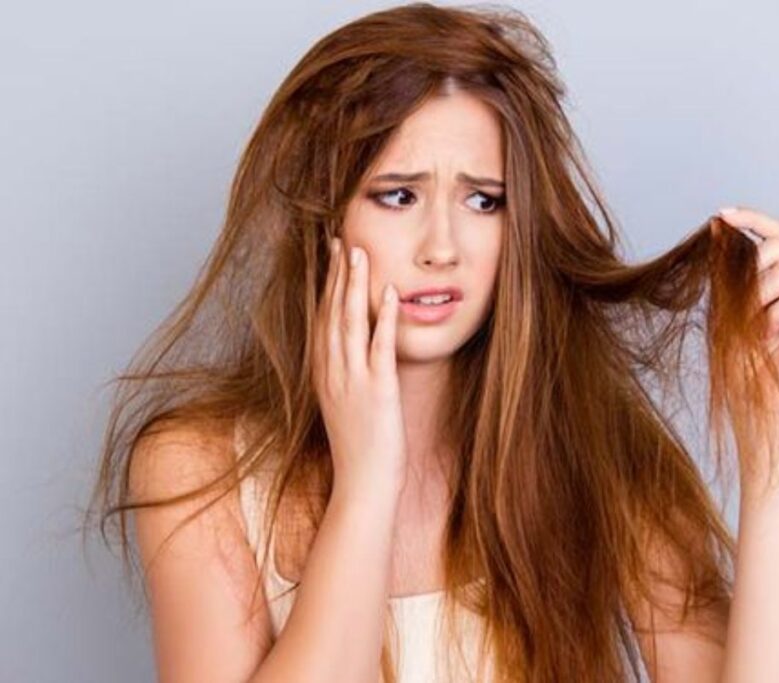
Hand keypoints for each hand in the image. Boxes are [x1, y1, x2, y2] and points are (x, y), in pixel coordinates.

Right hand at [311, 237, 407, 502]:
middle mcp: (333, 372)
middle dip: (336, 273)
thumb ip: (345, 375)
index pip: (322, 319)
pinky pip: (380, 349)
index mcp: (324, 374)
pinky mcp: (379, 392)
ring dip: (354, 286)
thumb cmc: (359, 448)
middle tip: (340, 238)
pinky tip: (389, 294)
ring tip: (359, 252)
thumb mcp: (344, 404)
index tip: (331, 255)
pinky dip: (384, 319)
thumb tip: (351, 352)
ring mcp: (353, 381)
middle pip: (331, 313)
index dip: (326, 284)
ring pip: (350, 323)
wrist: (363, 485)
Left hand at [718, 206, 778, 416]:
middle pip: (778, 248)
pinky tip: (769, 336)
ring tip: (756, 329)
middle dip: (750, 276)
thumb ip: (728, 268)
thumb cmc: (741, 358)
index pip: (777, 234)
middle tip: (743, 312)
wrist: (755, 401)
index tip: (722, 215)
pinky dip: (773, 316)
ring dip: (758, 301)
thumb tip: (717, 224)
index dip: (752, 219)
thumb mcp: (728, 306)